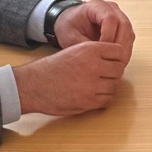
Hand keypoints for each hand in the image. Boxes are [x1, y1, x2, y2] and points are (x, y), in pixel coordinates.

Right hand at [11, 39, 129, 116]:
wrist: (32, 85)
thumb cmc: (51, 68)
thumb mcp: (74, 50)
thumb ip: (95, 53)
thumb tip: (116, 61)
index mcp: (90, 49)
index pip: (119, 52)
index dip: (115, 58)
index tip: (110, 62)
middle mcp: (93, 66)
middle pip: (119, 69)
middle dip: (112, 73)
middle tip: (102, 75)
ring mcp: (92, 85)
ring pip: (114, 85)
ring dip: (107, 86)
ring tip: (94, 85)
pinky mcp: (88, 101)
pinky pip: (107, 100)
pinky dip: (102, 98)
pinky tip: (92, 94)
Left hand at [53, 0, 135, 54]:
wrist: (70, 22)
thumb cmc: (69, 26)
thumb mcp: (71, 37)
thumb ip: (86, 46)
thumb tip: (100, 57)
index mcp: (97, 6)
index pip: (110, 19)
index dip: (108, 36)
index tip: (102, 51)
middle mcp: (111, 8)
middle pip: (124, 25)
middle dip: (119, 45)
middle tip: (112, 60)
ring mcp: (119, 16)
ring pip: (129, 32)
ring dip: (124, 48)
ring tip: (114, 62)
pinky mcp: (122, 26)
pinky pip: (129, 37)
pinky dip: (125, 49)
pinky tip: (117, 59)